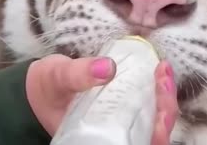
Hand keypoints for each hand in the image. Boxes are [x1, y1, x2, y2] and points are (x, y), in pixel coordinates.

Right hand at [25, 54, 178, 144]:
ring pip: (154, 120)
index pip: (139, 143)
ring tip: (163, 71)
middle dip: (165, 108)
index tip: (161, 108)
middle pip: (153, 134)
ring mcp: (123, 123)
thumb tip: (106, 68)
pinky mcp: (125, 108)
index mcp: (100, 139)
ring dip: (164, 98)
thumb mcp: (58, 79)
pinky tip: (158, 71)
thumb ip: (78, 75)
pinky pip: (148, 105)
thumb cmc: (48, 90)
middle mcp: (116, 136)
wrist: (41, 89)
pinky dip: (156, 91)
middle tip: (163, 77)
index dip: (157, 132)